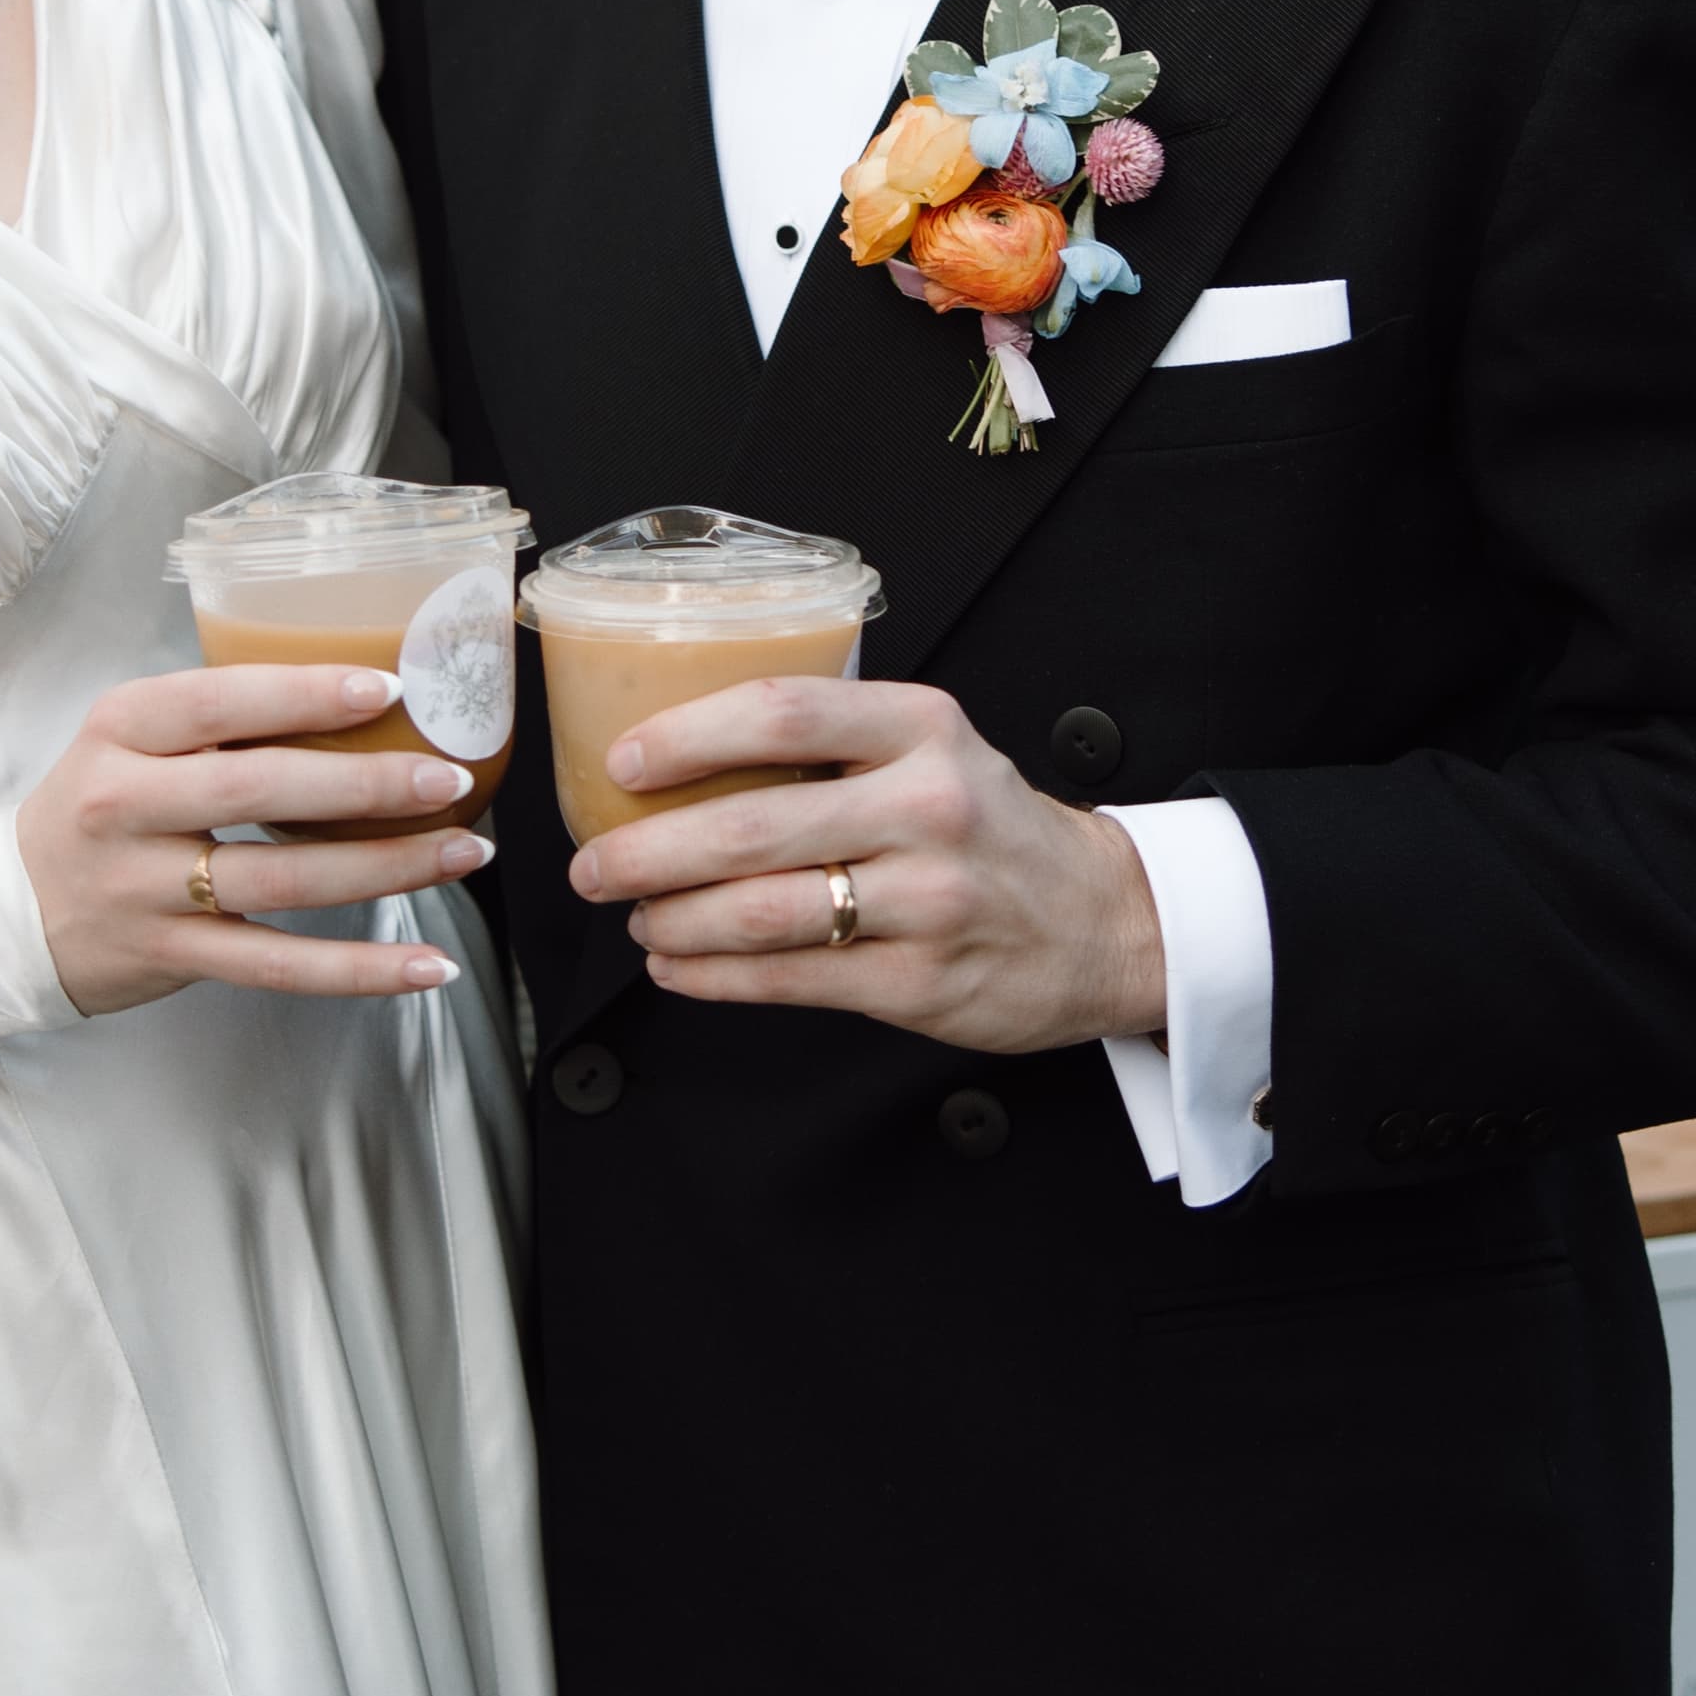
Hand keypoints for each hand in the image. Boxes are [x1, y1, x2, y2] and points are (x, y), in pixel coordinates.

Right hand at [18, 666, 481, 1015]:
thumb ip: (217, 719)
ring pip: (285, 880)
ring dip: (387, 868)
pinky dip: (361, 968)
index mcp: (121, 729)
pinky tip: (427, 964)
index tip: (389, 687)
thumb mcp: (128, 740)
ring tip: (464, 851)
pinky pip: (281, 965)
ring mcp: (147, 888)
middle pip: (262, 790)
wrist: (11, 912)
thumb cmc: (99, 808)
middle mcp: (127, 804)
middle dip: (369, 783)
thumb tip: (359, 692)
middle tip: (450, 776)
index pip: (220, 700)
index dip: (307, 694)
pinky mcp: (173, 956)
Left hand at [565, 678, 1163, 1055]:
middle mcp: (927, 806)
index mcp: (921, 727)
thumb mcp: (932, 748)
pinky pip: (788, 980)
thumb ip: (833, 743)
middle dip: (647, 851)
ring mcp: (928, 899)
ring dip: (673, 920)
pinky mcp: (920, 981)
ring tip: (636, 917)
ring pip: (762, 911)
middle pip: (752, 824)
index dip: (686, 736)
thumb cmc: (989, 828)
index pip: (782, 714)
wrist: (1102, 921)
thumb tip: (682, 756)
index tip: (623, 763)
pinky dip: (712, 976)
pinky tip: (678, 964)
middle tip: (593, 864)